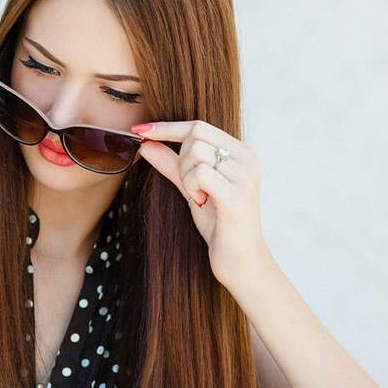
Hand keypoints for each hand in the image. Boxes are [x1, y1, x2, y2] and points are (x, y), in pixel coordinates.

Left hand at [132, 120, 268, 288]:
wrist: (241, 261)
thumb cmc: (220, 225)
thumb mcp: (192, 189)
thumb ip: (172, 165)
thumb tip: (146, 143)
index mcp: (242, 152)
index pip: (199, 126)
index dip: (167, 127)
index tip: (140, 130)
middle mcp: (248, 158)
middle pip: (196, 134)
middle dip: (182, 159)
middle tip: (192, 187)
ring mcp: (245, 175)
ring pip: (196, 153)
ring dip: (187, 177)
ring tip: (201, 197)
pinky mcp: (237, 194)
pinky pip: (199, 173)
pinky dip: (192, 187)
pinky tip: (203, 202)